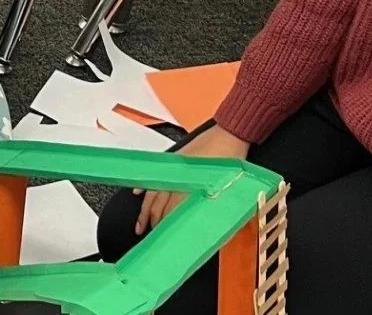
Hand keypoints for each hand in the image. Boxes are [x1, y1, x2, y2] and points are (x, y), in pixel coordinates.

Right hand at [134, 124, 250, 234]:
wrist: (232, 132)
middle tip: (150, 235)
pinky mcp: (176, 160)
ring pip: (154, 192)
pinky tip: (138, 194)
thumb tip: (208, 227)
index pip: (172, 212)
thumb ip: (216, 208)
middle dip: (153, 222)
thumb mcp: (229, 187)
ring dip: (145, 209)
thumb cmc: (233, 158)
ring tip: (141, 223)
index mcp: (191, 185)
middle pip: (159, 204)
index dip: (165, 227)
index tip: (162, 240)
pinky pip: (156, 175)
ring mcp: (175, 168)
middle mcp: (178, 176)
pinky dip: (145, 186)